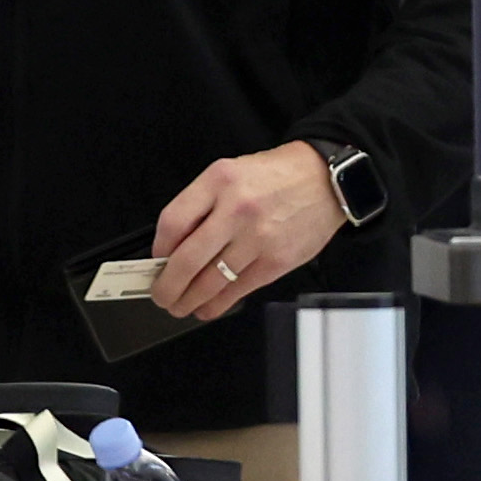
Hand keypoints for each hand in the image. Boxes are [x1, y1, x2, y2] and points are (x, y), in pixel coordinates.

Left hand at [146, 142, 344, 328]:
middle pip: (186, 260)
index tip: (157, 262)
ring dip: (189, 301)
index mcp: (219, 181)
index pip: (173, 223)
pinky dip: (217, 305)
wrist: (324, 180)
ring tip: (181, 305)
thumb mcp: (229, 173)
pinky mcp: (276, 261)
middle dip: (167, 287)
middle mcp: (237, 209)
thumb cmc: (276, 177)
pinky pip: (238, 291)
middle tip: (161, 295)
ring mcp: (258, 238)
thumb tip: (173, 246)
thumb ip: (200, 204)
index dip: (158, 250)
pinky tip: (207, 307)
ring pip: (210, 282)